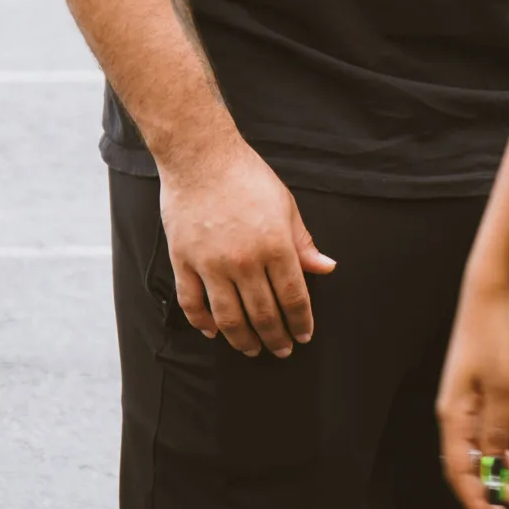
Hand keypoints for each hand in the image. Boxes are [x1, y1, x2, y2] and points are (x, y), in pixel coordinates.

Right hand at [157, 140, 335, 357]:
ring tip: (252, 350)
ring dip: (242, 339)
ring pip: (228, 317)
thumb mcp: (286, 206)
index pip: (293, 296)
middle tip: (282, 350)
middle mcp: (244, 260)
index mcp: (275, 245)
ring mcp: (211, 263)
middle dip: (276, 336)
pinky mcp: (183, 261)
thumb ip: (303, 243)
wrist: (201, 157)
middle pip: (263, 313)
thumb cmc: (248, 178)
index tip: (304, 336)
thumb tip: (326, 268)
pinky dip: (202, 323)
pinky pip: (192, 303)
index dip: (301, 321)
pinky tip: (213, 332)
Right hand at [437, 281, 508, 508]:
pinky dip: (501, 452)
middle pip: (468, 468)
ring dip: (499, 476)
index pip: (461, 473)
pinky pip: (486, 434)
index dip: (477, 501)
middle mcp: (454, 415)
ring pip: (479, 454)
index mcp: (454, 417)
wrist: (489, 295)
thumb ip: (498, 428)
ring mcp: (464, 405)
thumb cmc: (494, 336)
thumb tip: (496, 464)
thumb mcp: (504, 387)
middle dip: (490, 495)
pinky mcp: (476, 394)